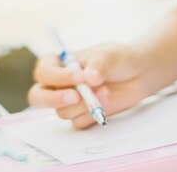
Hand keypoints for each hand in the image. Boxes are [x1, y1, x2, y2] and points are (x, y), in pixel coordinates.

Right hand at [27, 43, 151, 128]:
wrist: (138, 73)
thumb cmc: (118, 58)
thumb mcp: (108, 55)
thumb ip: (98, 65)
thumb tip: (89, 79)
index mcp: (58, 63)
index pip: (44, 72)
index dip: (57, 77)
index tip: (80, 77)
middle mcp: (58, 83)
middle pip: (38, 97)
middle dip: (54, 99)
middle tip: (75, 96)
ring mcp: (69, 101)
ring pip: (62, 111)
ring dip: (84, 104)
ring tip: (105, 90)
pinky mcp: (81, 115)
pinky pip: (78, 122)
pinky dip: (92, 114)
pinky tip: (106, 100)